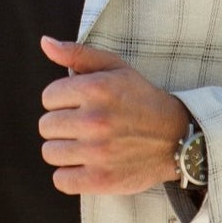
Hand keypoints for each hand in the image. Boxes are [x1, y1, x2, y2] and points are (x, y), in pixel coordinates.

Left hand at [38, 37, 189, 196]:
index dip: (62, 100)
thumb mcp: (115, 67)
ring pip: (50, 152)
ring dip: (64, 150)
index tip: (81, 104)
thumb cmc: (140, 99)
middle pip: (46, 126)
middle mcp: (95, 120)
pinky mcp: (101, 180)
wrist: (177, 138)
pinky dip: (69, 174)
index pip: (48, 97)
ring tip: (86, 144)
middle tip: (85, 125)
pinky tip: (86, 164)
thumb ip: (77, 54)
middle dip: (62, 124)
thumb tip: (45, 42)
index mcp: (96, 89)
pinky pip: (60, 180)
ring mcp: (97, 153)